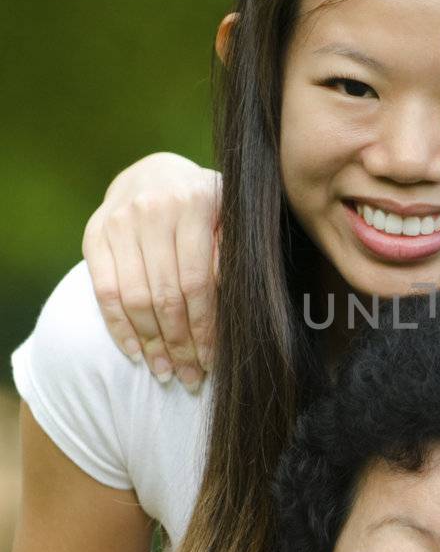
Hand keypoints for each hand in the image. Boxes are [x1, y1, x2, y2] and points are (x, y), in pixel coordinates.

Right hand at [83, 153, 221, 389]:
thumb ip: (233, 253)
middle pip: (166, 296)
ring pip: (134, 297)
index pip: (198, 283)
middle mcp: (153, 208)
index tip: (211, 360)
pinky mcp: (95, 234)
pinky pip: (104, 291)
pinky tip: (136, 352)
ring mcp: (119, 220)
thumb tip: (233, 301)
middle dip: (179, 344)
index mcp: (195, 203)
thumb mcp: (230, 218)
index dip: (204, 328)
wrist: (155, 173)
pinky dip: (119, 327)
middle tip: (189, 377)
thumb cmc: (206, 206)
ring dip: (151, 343)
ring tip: (165, 372)